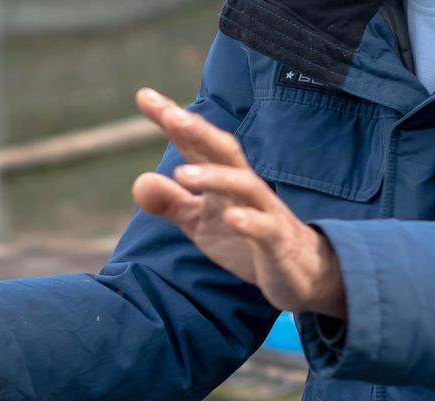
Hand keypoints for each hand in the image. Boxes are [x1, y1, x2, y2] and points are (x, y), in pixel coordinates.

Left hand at [130, 88, 347, 318]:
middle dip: (198, 131)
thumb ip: (172, 202)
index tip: (144, 95)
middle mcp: (245, 187)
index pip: (196, 144)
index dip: (172, 121)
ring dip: (214, 177)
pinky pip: (265, 228)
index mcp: (223, 179)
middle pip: (223, 150)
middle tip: (169, 115)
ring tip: (181, 173)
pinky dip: (248, 221)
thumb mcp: (200, 223)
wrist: (296, 271)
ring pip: (244, 185)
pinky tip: (230, 218)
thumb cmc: (246, 239)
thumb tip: (137, 181)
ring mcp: (265, 211)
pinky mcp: (277, 240)